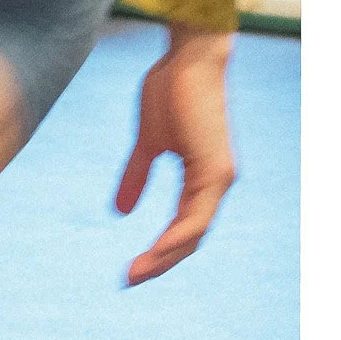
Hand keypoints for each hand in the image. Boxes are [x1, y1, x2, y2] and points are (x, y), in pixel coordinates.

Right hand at [116, 23, 236, 285]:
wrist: (188, 58)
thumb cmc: (171, 90)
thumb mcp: (148, 141)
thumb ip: (137, 174)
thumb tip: (121, 210)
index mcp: (204, 177)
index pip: (184, 226)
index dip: (160, 249)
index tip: (132, 267)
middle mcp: (218, 183)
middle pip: (191, 238)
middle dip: (161, 262)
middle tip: (130, 280)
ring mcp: (219, 178)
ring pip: (194, 233)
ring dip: (166, 257)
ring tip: (137, 273)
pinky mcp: (214, 170)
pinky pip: (195, 216)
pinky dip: (174, 236)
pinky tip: (156, 248)